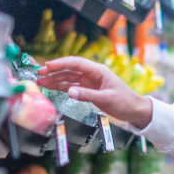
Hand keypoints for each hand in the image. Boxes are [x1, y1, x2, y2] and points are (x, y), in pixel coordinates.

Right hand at [36, 56, 153, 128]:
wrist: (134, 110)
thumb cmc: (124, 102)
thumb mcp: (106, 99)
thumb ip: (87, 95)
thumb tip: (69, 92)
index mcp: (98, 71)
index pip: (76, 63)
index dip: (60, 64)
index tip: (47, 66)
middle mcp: (93, 74)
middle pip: (70, 69)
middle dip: (54, 71)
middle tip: (39, 74)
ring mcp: (90, 82)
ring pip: (69, 78)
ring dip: (55, 79)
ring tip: (41, 82)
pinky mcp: (89, 90)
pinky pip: (73, 86)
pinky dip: (62, 87)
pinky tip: (52, 87)